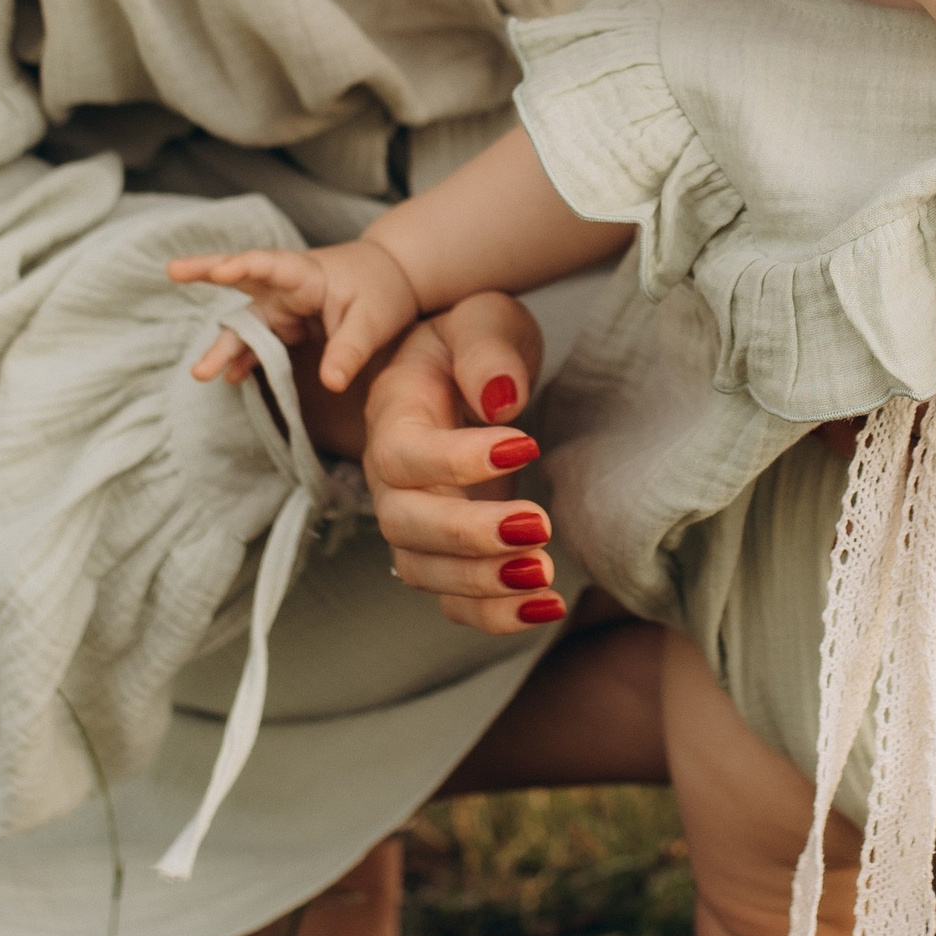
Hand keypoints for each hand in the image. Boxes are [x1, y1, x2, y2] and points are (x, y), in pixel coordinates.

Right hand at [172, 237, 420, 393]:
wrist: (389, 284)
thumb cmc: (382, 291)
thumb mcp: (373, 321)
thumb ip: (350, 350)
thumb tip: (331, 383)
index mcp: (306, 273)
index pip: (272, 265)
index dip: (245, 267)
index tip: (223, 270)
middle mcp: (285, 287)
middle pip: (241, 278)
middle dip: (205, 273)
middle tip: (172, 270)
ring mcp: (280, 307)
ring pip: (244, 322)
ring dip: (224, 345)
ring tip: (201, 373)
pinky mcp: (283, 326)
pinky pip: (257, 343)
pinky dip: (244, 359)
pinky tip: (229, 378)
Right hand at [361, 297, 568, 637]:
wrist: (462, 372)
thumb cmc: (473, 344)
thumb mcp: (483, 320)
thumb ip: (487, 350)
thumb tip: (501, 399)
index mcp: (394, 414)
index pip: (405, 452)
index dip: (457, 460)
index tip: (527, 447)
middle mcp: (391, 476)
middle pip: (403, 523)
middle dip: (468, 535)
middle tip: (538, 527)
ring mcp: (412, 519)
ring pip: (422, 570)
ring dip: (481, 583)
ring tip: (544, 575)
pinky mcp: (443, 551)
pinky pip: (451, 598)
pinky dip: (492, 616)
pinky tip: (545, 608)